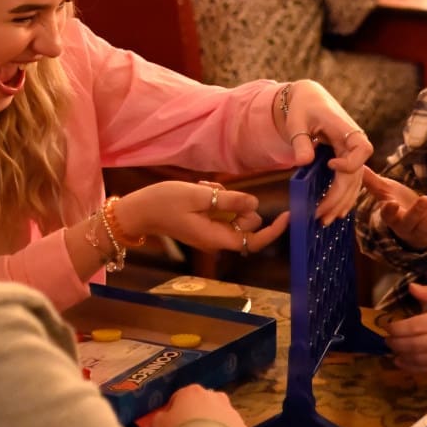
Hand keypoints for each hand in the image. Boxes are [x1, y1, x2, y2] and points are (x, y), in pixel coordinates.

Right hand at [120, 180, 290, 257]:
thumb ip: (228, 201)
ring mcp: (209, 232)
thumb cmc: (164, 202)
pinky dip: (214, 197)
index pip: (254, 240)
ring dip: (224, 197)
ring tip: (203, 187)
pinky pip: (220, 210)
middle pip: (246, 222)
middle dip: (238, 202)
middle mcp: (216, 239)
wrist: (138, 210)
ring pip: (233, 212)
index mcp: (216, 238)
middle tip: (214, 188)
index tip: (289, 214)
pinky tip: (199, 188)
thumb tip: (254, 205)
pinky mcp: (203, 223)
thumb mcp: (198, 196)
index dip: (274, 230)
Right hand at [150, 384, 252, 426]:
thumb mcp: (158, 426)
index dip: (173, 411)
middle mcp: (215, 397)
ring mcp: (232, 413)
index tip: (169, 426)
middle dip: (198, 416)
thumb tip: (165, 417)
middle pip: (204, 404)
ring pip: (221, 418)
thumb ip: (162, 418)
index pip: (180, 397)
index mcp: (192, 392)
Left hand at [278, 80, 371, 223]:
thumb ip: (300, 141)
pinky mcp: (346, 159)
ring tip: (325, 220)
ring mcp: (351, 152)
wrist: (309, 98)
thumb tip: (303, 162)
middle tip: (320, 215)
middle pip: (355, 174)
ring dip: (341, 202)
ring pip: (354, 182)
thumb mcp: (297, 120)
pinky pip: (349, 181)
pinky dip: (343, 197)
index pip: (362, 148)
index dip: (350, 162)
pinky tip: (335, 212)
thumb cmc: (303, 107)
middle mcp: (353, 142)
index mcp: (345, 129)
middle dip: (339, 197)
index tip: (331, 165)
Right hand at [361, 168, 426, 249]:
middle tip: (424, 198)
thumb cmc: (398, 204)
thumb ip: (372, 180)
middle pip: (409, 222)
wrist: (412, 227)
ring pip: (426, 226)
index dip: (389, 211)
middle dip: (417, 212)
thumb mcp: (386, 192)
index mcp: (391, 218)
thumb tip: (357, 164)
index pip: (388, 216)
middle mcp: (405, 228)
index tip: (390, 203)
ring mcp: (420, 234)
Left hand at [384, 282, 426, 374]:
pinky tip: (402, 363)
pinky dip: (413, 368)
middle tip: (387, 340)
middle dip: (397, 343)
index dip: (399, 328)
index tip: (387, 326)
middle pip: (416, 344)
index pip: (417, 325)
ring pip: (421, 359)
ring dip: (402, 357)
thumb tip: (411, 287)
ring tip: (393, 351)